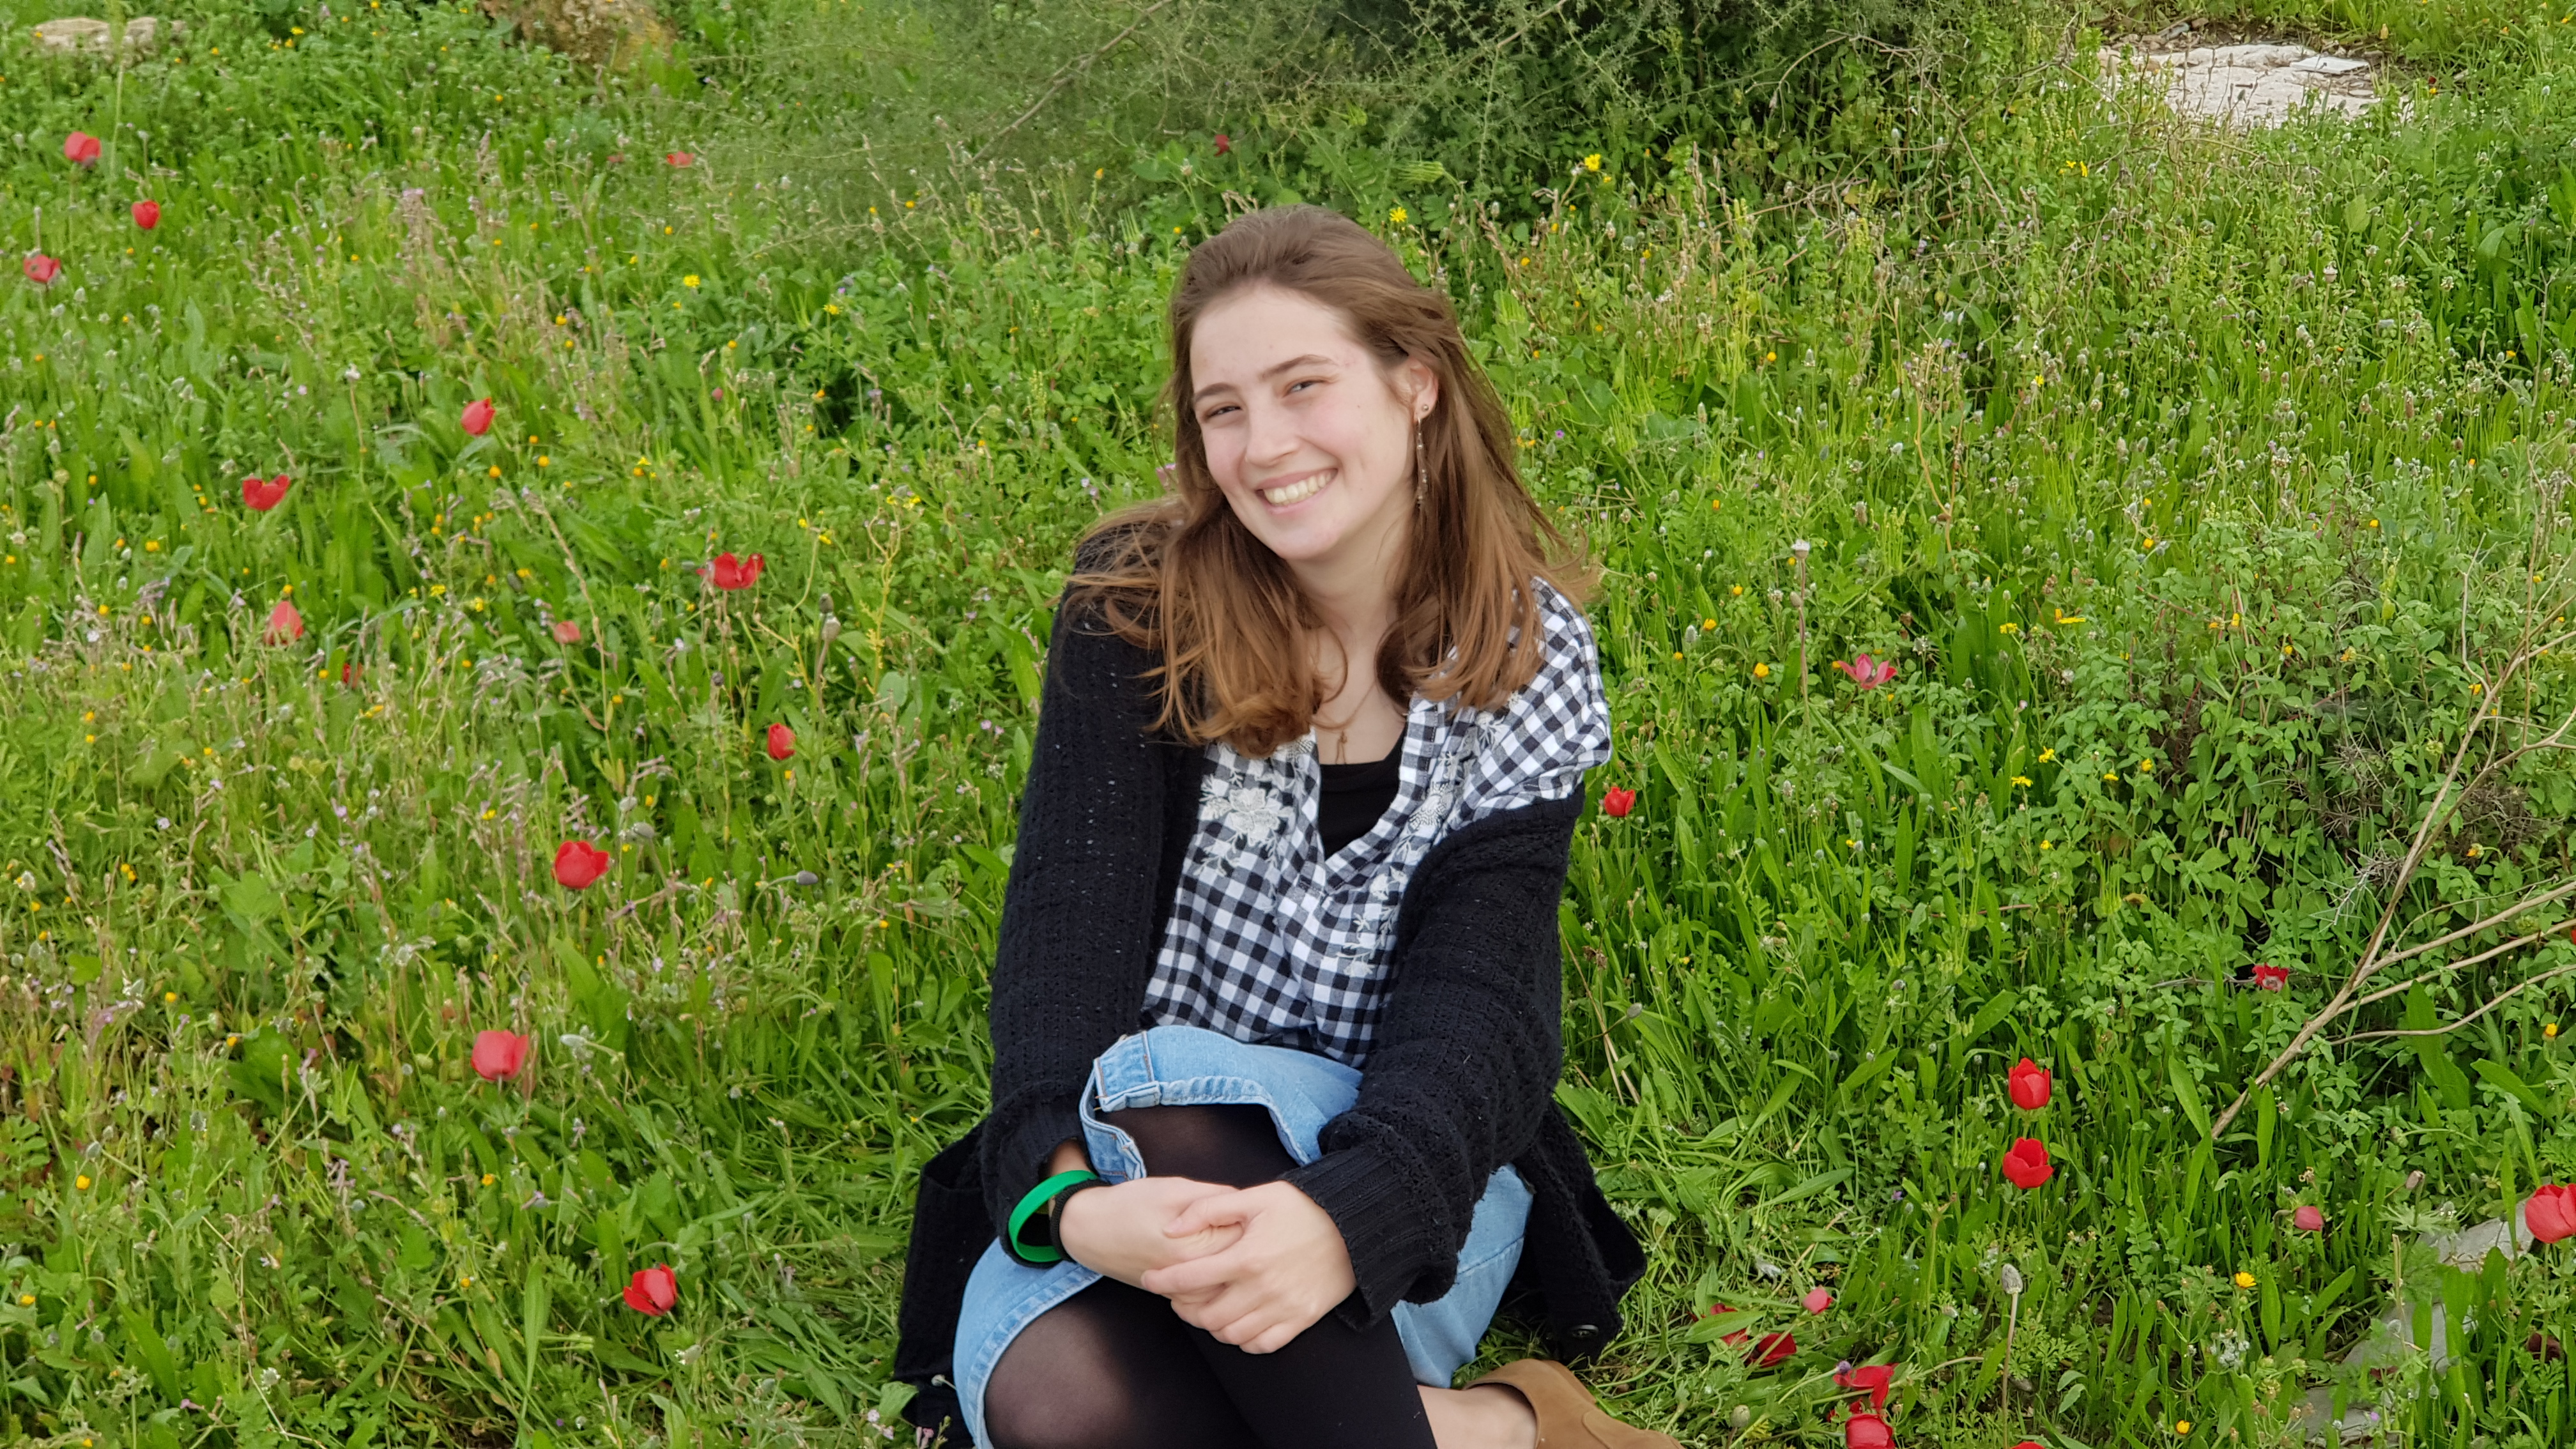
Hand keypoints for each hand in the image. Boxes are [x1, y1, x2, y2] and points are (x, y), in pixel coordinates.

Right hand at [1056, 1176, 1242, 1288]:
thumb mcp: (1175, 1188)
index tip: (1259, 1214)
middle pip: (1240, 1269)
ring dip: (1238, 1274)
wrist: (1090, 1231)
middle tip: (1258, 1232)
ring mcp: (1181, 1291)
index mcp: (1195, 1245)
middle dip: (1252, 1251)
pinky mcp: (1173, 1296)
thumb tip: (1247, 1204)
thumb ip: (1214, 1198)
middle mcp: (1190, 1275)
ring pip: (1227, 1291)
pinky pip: (1208, 1300)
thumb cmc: (1131, 1204)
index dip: (1256, 1224)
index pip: (1245, 1240)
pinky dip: (1220, 1289)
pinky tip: (1224, 1270)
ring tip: (1244, 1254)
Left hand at [1138, 1182, 1355, 1353]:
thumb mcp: (1255, 1196)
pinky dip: (1243, 1339)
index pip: (1190, 1278)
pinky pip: (1262, 1344)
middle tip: (1179, 1295)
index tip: (1149, 1278)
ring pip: (1231, 1334)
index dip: (1162, 1281)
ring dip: (1211, 1325)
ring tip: (1206, 1307)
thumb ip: (1209, 1209)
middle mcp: (1263, 1288)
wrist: (1357, 1226)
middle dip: (1185, 1307)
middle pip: (1207, 1315)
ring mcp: (1284, 1308)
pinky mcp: (1302, 1319)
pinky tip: (1237, 1321)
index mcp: (1247, 1256)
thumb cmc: (1303, 1207)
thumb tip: (1171, 1227)